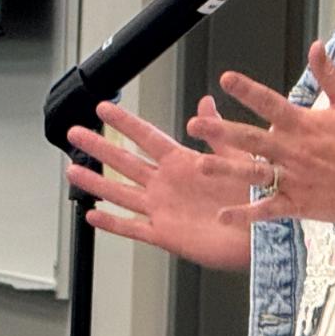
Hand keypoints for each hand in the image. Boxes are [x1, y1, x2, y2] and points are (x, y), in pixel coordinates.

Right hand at [66, 98, 251, 270]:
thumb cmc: (253, 194)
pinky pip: (132, 228)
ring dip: (97, 182)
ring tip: (72, 170)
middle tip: (75, 133)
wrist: (262, 234)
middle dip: (99, 147)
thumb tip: (207, 101)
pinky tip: (92, 215)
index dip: (124, 122)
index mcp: (182, 162)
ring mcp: (163, 208)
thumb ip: (216, 130)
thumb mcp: (235, 156)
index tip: (104, 107)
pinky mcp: (165, 234)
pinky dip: (112, 223)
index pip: (146, 136)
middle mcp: (167, 184)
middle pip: (124, 161)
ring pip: (121, 192)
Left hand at [185, 40, 334, 229]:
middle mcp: (294, 151)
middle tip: (194, 124)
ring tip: (198, 165)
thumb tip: (316, 46)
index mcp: (305, 124)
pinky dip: (245, 214)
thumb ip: (329, 74)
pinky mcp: (299, 204)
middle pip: (251, 139)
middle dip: (220, 130)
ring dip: (224, 169)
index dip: (247, 89)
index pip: (270, 102)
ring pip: (252, 174)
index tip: (226, 78)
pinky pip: (267, 210)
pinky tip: (222, 215)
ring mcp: (294, 179)